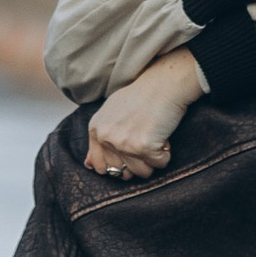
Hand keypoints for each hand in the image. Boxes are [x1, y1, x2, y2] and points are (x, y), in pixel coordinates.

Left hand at [87, 48, 202, 180]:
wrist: (163, 84)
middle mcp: (106, 137)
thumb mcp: (111, 112)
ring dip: (153, 158)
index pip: (100, 166)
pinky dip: (166, 153)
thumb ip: (100, 138)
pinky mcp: (144, 146)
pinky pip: (160, 163)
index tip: (131, 154)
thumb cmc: (141, 96)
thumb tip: (89, 165)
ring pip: (142, 172)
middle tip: (146, 140)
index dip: (119, 165)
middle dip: (138, 162)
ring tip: (154, 136)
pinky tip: (163, 136)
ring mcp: (124, 143)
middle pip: (123, 173)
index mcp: (96, 129)